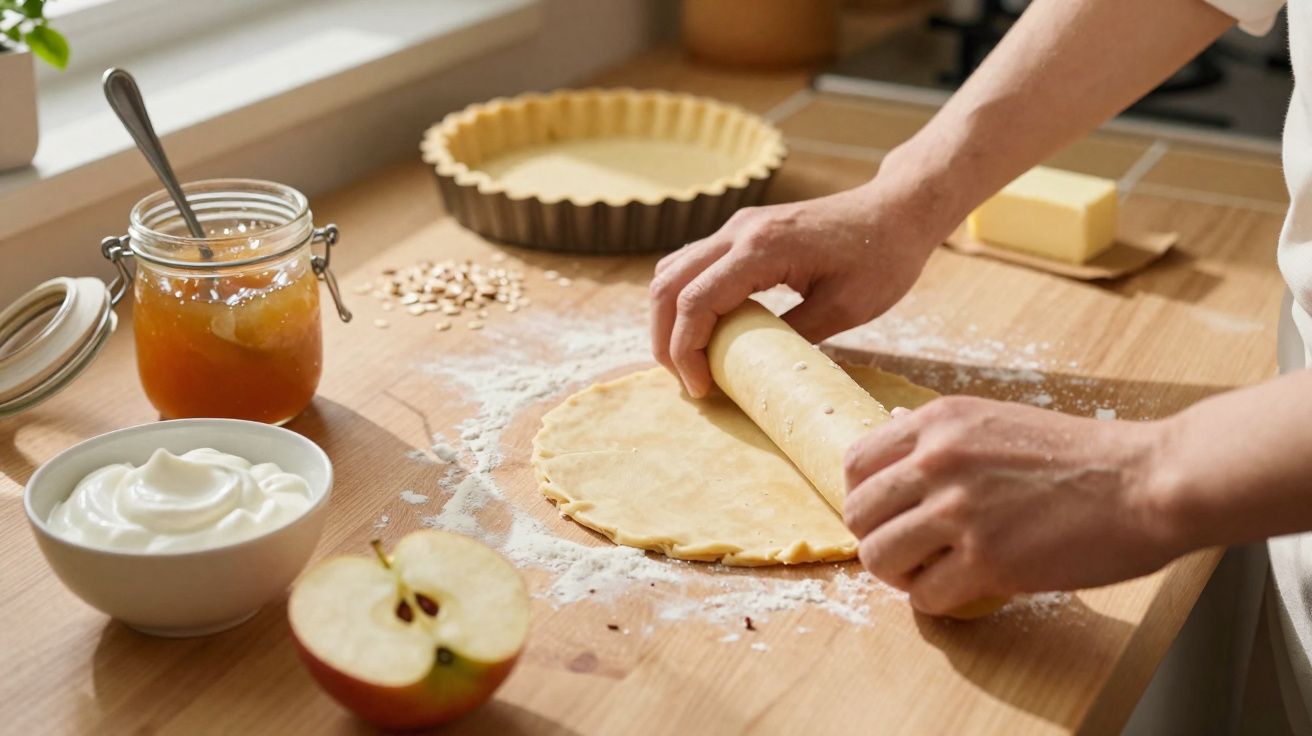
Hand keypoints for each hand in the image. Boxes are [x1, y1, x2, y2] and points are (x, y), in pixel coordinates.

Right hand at [649, 181, 943, 397]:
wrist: (898, 209)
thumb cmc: (884, 257)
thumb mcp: (846, 308)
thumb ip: (795, 335)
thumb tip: (756, 370)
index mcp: (762, 248)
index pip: (695, 302)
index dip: (686, 351)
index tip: (701, 390)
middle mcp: (739, 231)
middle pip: (668, 285)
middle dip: (665, 339)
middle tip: (685, 382)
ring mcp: (737, 227)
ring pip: (672, 271)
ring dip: (668, 318)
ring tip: (688, 361)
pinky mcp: (743, 232)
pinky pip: (693, 264)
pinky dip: (684, 299)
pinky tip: (704, 331)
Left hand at [842, 396, 1181, 615]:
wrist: (1147, 481)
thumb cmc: (1083, 457)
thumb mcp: (998, 421)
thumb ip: (945, 438)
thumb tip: (896, 445)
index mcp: (939, 422)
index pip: (855, 463)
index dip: (864, 497)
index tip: (887, 514)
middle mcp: (938, 460)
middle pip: (858, 514)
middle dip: (878, 539)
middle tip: (909, 552)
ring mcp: (960, 510)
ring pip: (879, 558)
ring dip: (900, 575)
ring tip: (931, 574)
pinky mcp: (987, 559)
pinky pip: (924, 595)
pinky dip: (936, 601)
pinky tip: (964, 590)